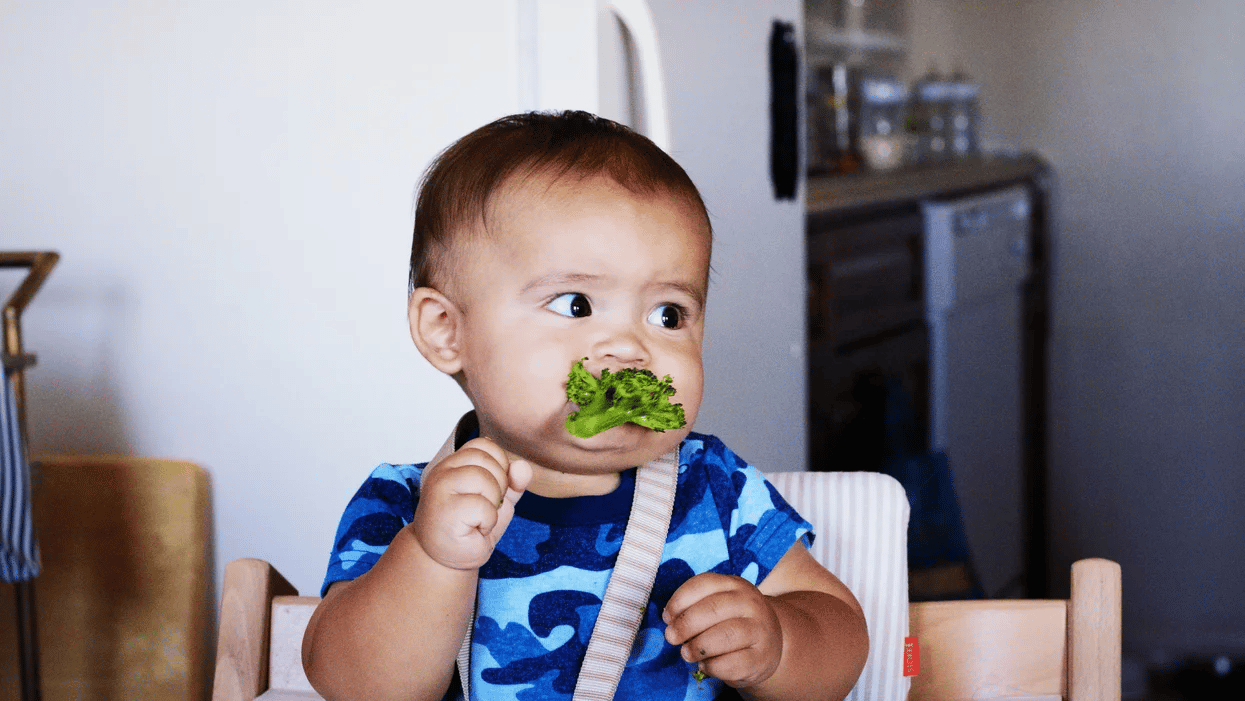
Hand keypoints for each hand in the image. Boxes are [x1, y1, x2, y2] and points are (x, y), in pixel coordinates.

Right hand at [411, 437, 531, 569]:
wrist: (446, 559)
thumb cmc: (469, 527)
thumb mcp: (498, 499)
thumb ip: (513, 481)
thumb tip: (522, 466)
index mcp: (454, 463)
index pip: (485, 444)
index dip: (499, 465)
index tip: (492, 488)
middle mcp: (443, 470)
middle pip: (486, 459)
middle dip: (499, 486)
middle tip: (484, 508)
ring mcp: (439, 488)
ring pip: (484, 480)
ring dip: (493, 505)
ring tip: (479, 518)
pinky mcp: (444, 510)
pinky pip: (483, 507)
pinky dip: (487, 522)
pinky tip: (474, 529)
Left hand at [662, 573, 782, 688]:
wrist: (771, 643)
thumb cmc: (734, 621)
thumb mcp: (720, 604)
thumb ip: (696, 606)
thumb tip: (670, 620)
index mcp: (735, 585)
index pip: (703, 584)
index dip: (679, 601)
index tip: (667, 617)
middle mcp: (750, 603)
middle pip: (712, 609)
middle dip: (685, 625)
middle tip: (672, 637)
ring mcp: (759, 630)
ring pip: (724, 636)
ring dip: (698, 647)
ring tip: (686, 653)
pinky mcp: (761, 658)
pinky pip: (733, 663)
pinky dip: (713, 666)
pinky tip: (705, 665)